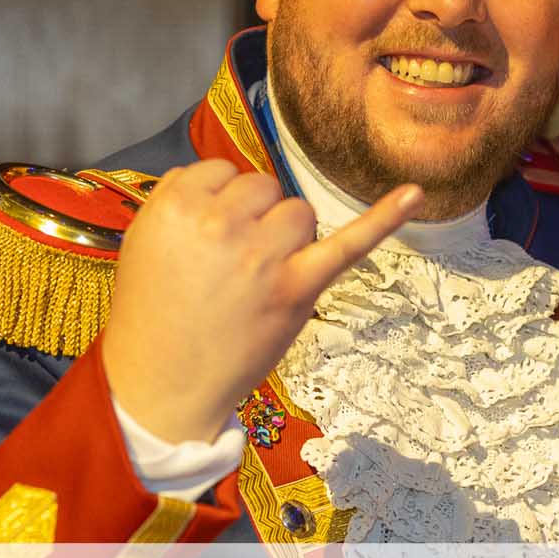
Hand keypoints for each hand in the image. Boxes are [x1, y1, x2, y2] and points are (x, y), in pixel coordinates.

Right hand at [101, 159, 421, 442]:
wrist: (161, 386)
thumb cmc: (155, 313)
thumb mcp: (144, 241)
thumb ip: (180, 199)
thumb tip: (224, 178)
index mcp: (177, 205)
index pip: (224, 172)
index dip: (222, 205)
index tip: (207, 241)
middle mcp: (220, 223)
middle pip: (266, 190)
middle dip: (255, 221)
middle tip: (229, 270)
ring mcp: (263, 256)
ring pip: (299, 212)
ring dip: (287, 240)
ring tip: (255, 282)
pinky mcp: (298, 289)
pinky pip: (349, 243)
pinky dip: (385, 218)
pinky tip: (414, 194)